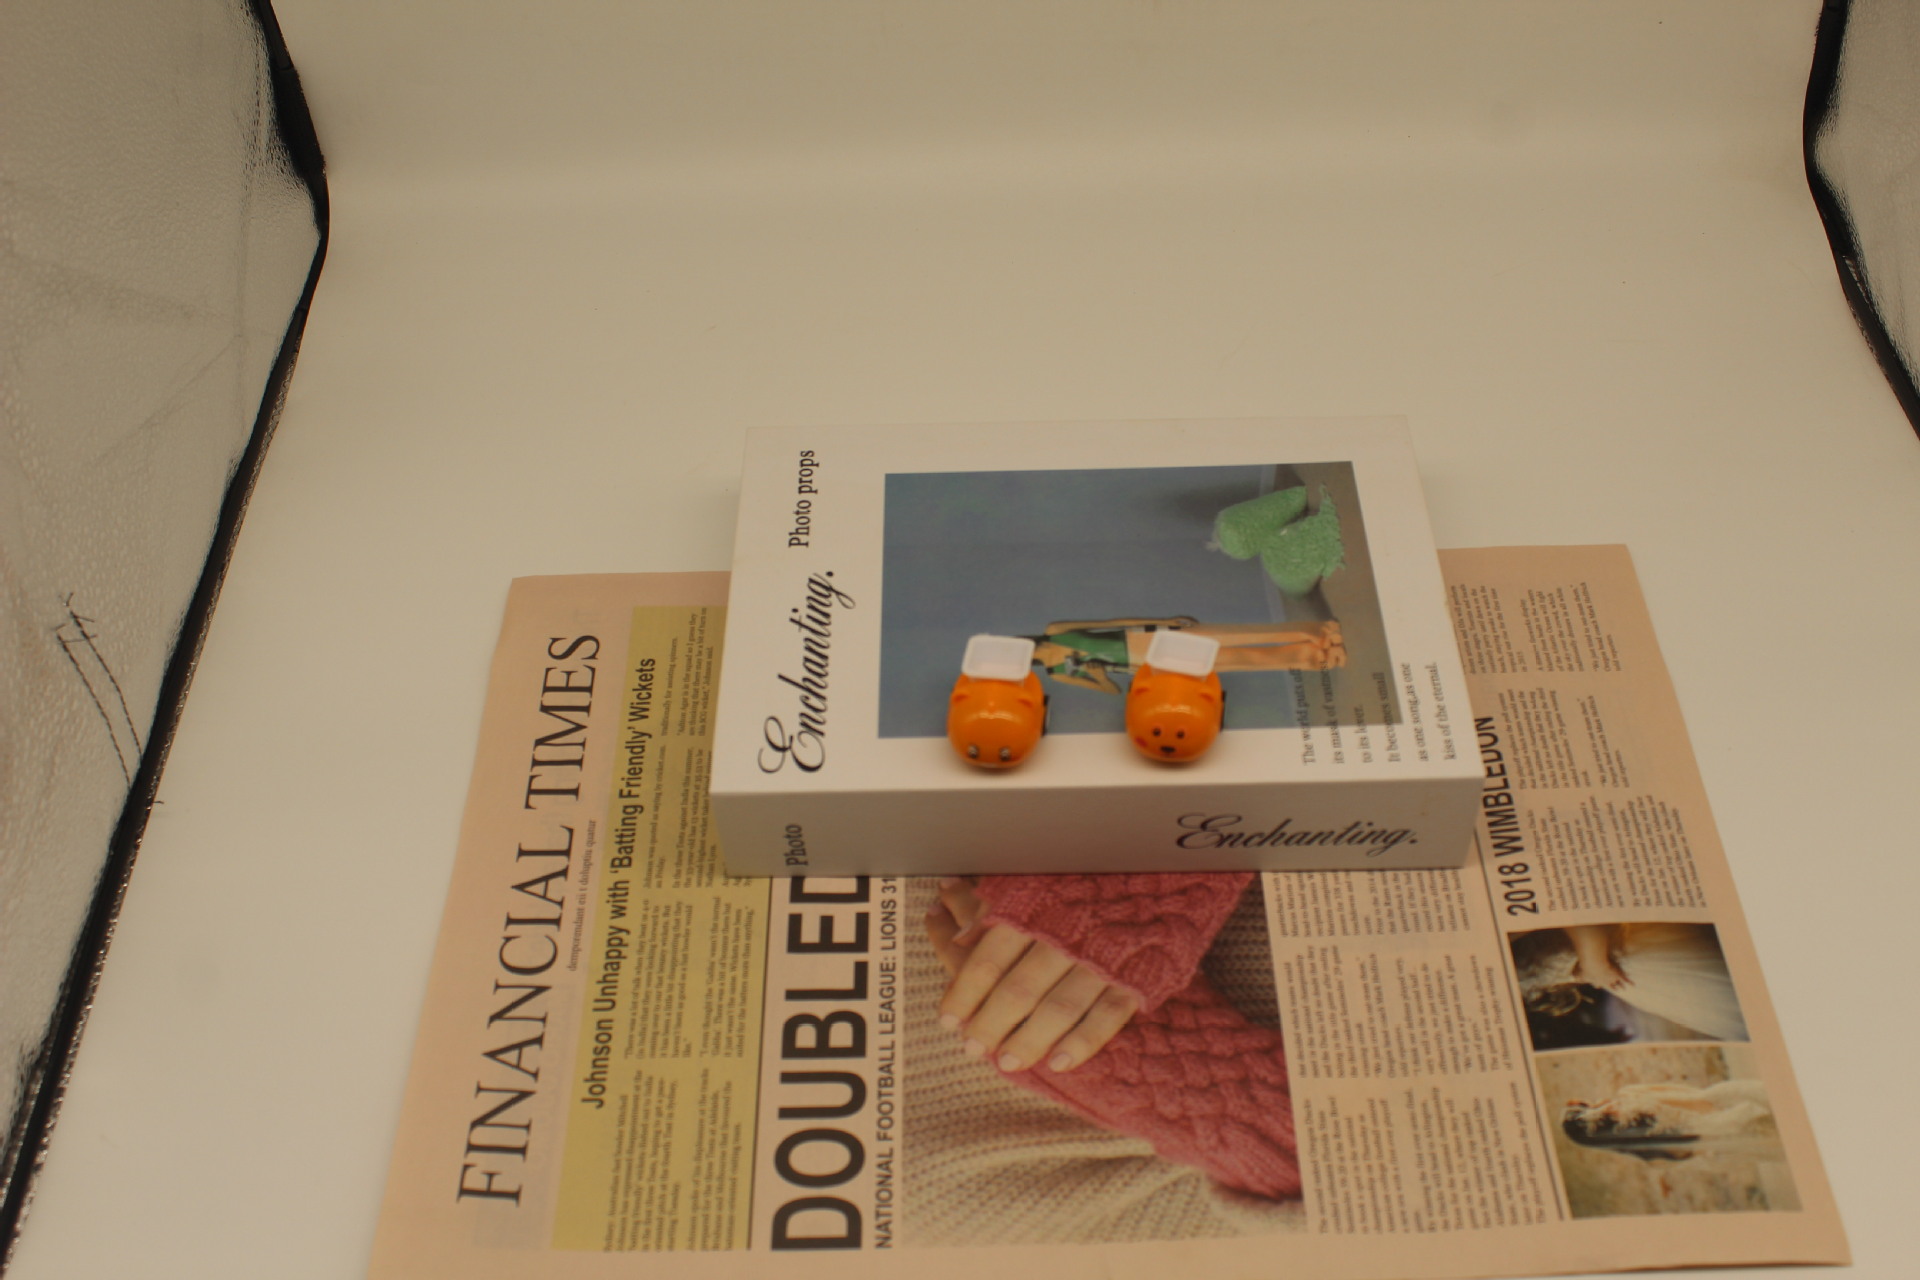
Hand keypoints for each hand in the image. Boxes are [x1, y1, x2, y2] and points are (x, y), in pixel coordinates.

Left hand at [924, 878, 1138, 1072]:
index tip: (948, 1020)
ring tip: (1008, 1061)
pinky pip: (1107, 1016)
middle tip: (973, 1047)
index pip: (988, 959)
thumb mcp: (1031, 885)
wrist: (1156, 885)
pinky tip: (1058, 1063)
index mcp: (1034, 909)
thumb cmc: (1078, 887)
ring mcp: (1101, 959)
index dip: (964, 994)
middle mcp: (1065, 935)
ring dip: (1029, 1040)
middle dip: (991, 1024)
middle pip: (1019, 989)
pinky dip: (1080, 1043)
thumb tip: (956, 936)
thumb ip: (991, 908)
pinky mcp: (1135, 978)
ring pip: (1059, 1008)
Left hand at [1572, 955, 1630, 989]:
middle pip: (1609, 986)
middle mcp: (1604, 982)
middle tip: (1615, 989)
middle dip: (1612, 987)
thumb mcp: (1580, 971)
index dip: (1597, 984)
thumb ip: (1577, 975)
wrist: (1594, 964)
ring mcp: (1611, 979)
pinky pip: (1624, 979)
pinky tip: (1633, 985)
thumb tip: (1572, 978)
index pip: (1596, 984)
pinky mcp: (1617, 975)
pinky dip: (1629, 982)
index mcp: (1595, 981)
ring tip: (1623, 988)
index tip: (1597, 986)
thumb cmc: (1586, 967)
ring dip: (1620, 986)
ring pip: (1617, 984)